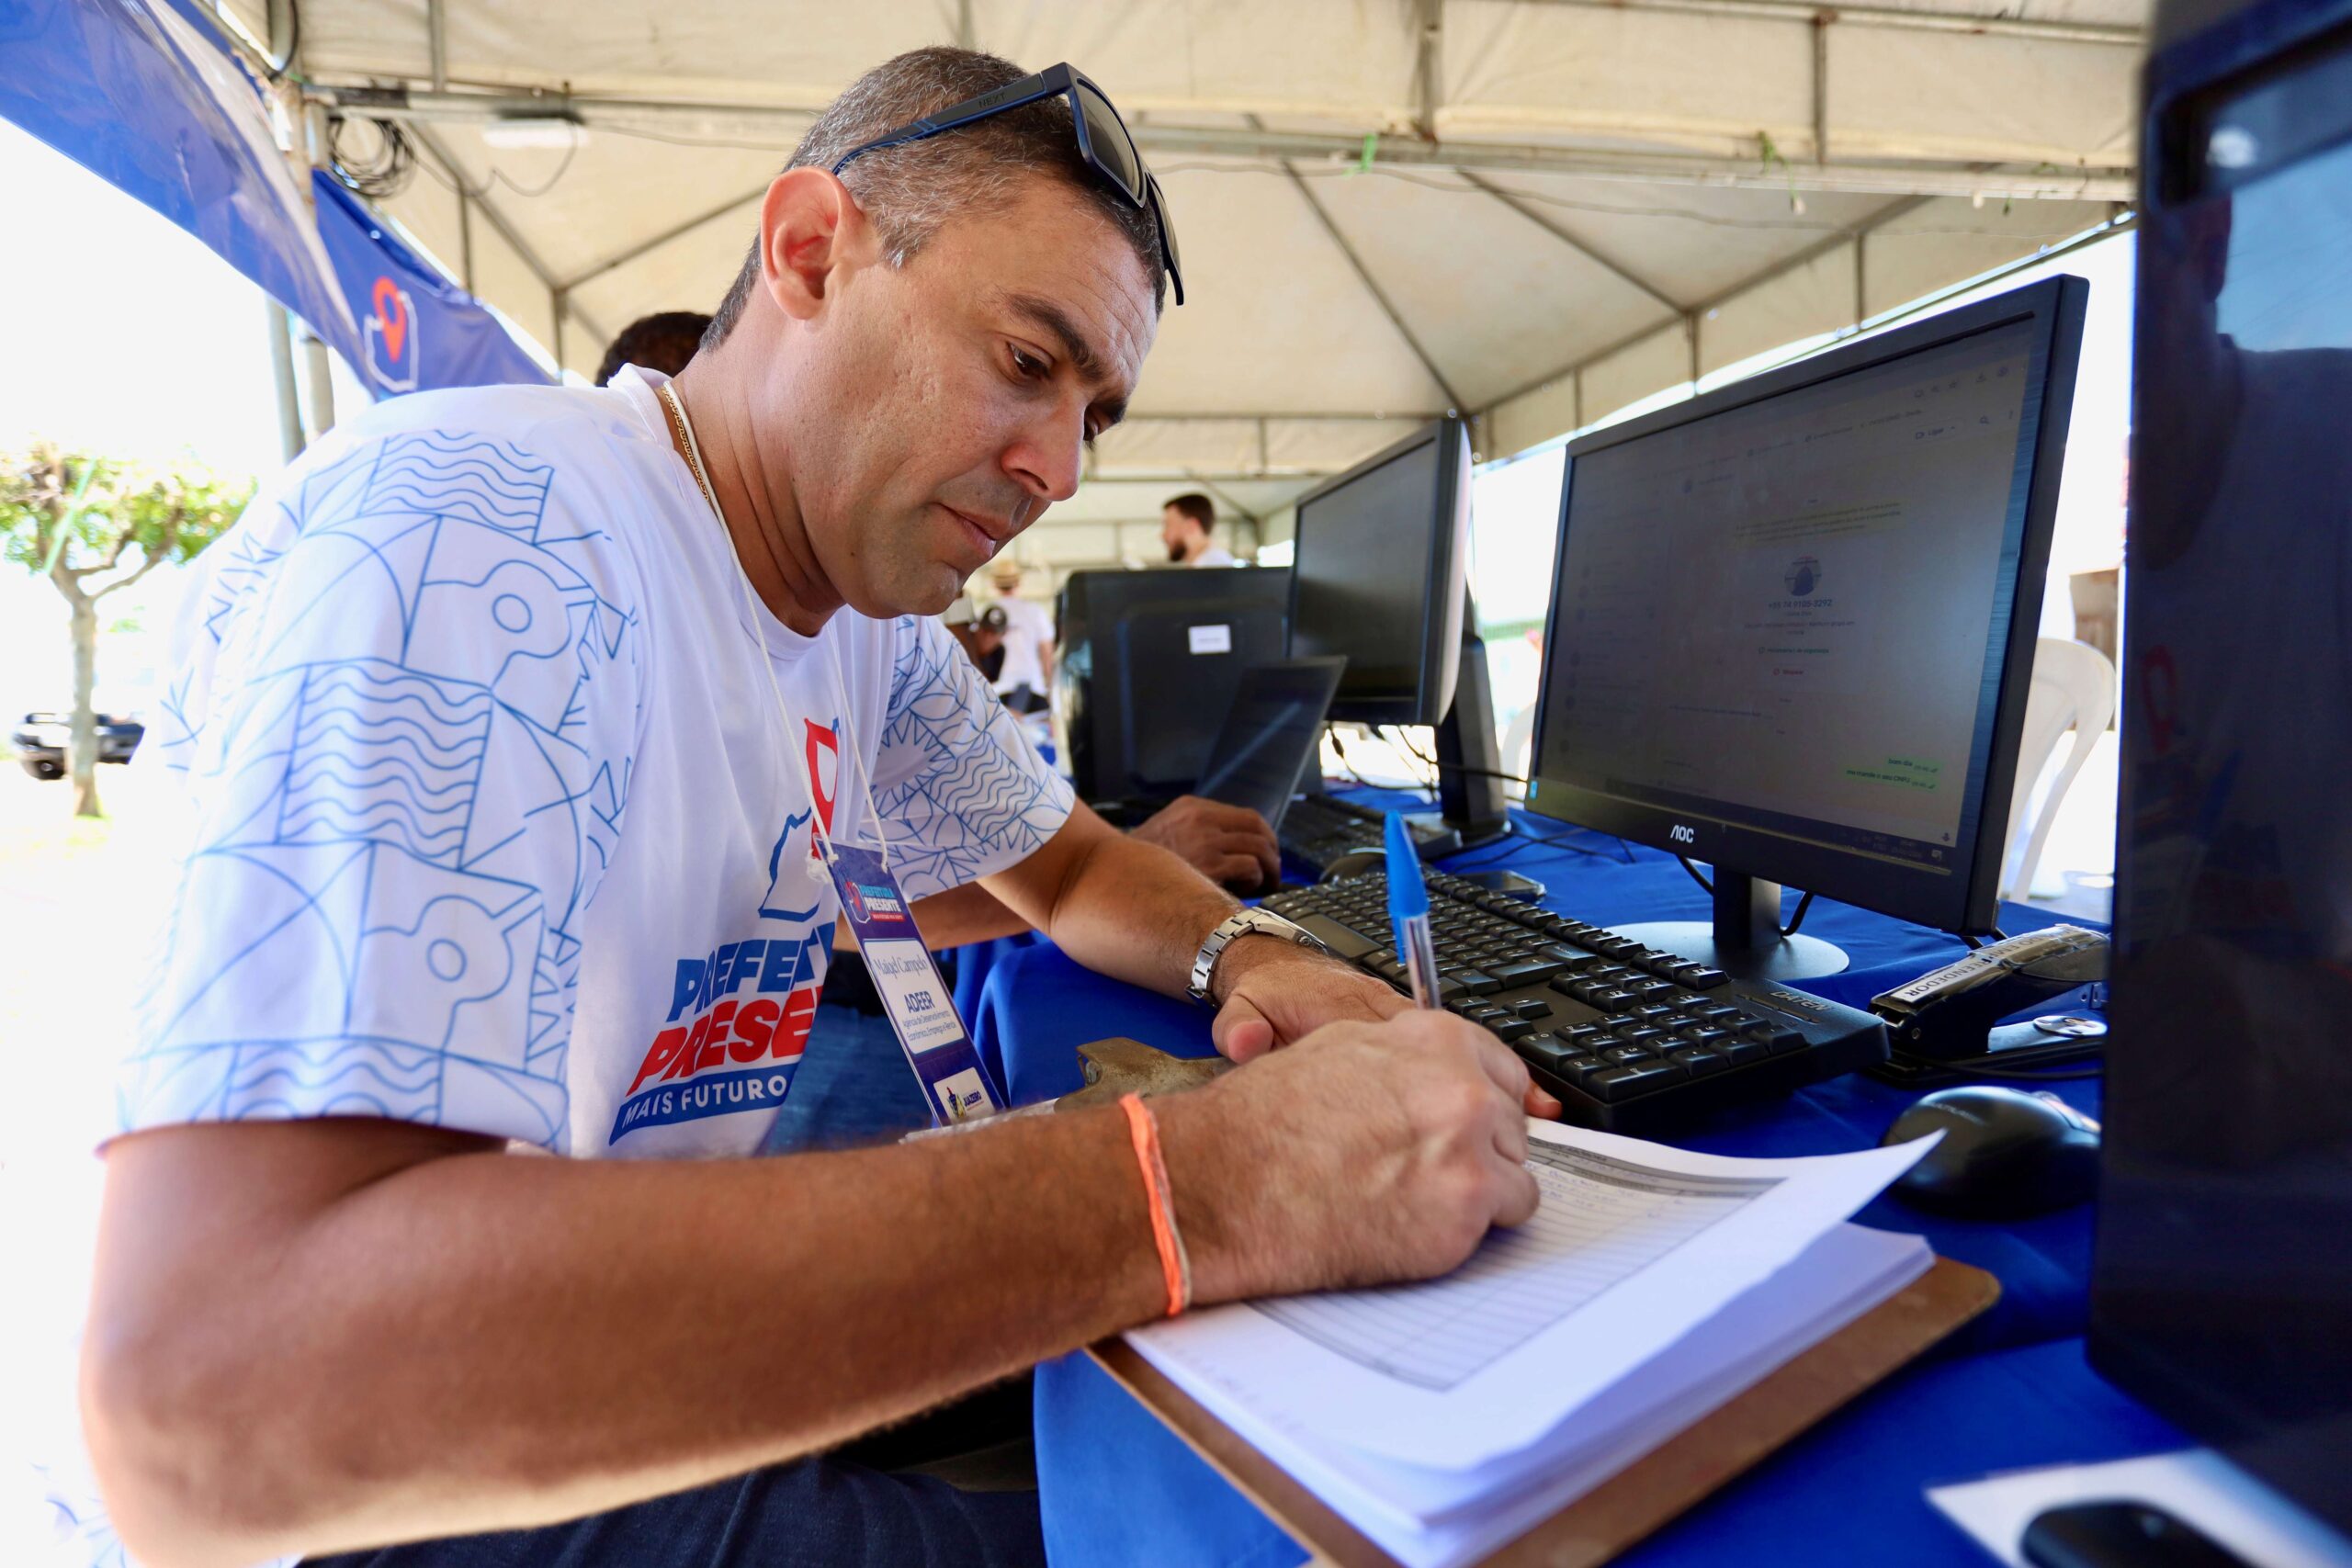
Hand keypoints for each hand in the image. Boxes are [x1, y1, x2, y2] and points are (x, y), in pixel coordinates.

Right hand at [1130, 795, 1278, 890]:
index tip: (1268, 854)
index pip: (1247, 816)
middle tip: (1273, 874)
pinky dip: (1255, 881)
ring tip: (1264, 886)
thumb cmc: (1140, 865)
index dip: (1265, 837)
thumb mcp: (1166, 831)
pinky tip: (1243, 891)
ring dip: (1268, 871)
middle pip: (1259, 830)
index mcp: (1192, 807)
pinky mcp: (1208, 865)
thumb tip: (1234, 847)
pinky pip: (1250, 868)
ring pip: (1259, 849)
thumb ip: (1196, 831)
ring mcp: (1205, 840)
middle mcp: (1200, 818)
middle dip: (1272, 854)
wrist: (1110, 877)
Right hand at [1155, 1010, 1543, 1299]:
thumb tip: (1440, 1078)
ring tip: (1414, 1201)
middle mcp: (1462, 1083)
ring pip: (1515, 1173)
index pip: (1503, 1070)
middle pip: (1511, 1124)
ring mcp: (1471, 1144)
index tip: (1469, 1129)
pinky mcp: (1469, 1204)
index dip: (1482, 1106)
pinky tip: (1418, 1225)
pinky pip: (1508, 1217)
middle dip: (1477, 1150)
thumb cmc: (1265, 1125)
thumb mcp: (1339, 1053)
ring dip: (1478, 1192)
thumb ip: (1405, 1062)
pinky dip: (1470, 1229)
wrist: (1226, 1182)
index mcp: (1434, 1038)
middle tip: (1425, 1173)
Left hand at [1210, 940, 1559, 1117]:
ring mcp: (1411, 1021)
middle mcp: (1394, 1013)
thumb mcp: (1244, 1010)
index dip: (1443, 1078)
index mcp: (1354, 1010)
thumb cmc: (1267, 997)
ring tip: (1545, 1119)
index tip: (1474, 1099)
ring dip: (1505, 1086)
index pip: (1407, 1041)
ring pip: (1472, 1052)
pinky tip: (1528, 1107)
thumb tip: (1241, 1041)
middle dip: (1492, 1092)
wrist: (1276, 966)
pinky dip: (1498, 1077)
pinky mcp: (1419, 1028)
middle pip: (1457, 1053)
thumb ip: (1241, 1027)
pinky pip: (1468, 1052)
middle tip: (1529, 1130)